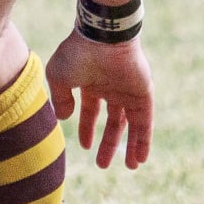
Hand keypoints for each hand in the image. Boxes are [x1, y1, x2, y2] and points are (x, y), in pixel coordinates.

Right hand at [45, 31, 153, 168]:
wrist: (103, 37)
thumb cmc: (77, 54)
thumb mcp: (59, 77)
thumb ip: (60, 99)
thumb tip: (64, 118)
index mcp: (91, 83)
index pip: (91, 110)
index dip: (87, 128)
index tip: (85, 146)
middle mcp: (111, 88)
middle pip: (113, 122)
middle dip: (108, 143)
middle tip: (103, 165)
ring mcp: (128, 91)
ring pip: (131, 124)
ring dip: (130, 146)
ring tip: (131, 167)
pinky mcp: (143, 93)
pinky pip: (145, 121)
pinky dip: (144, 140)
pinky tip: (141, 158)